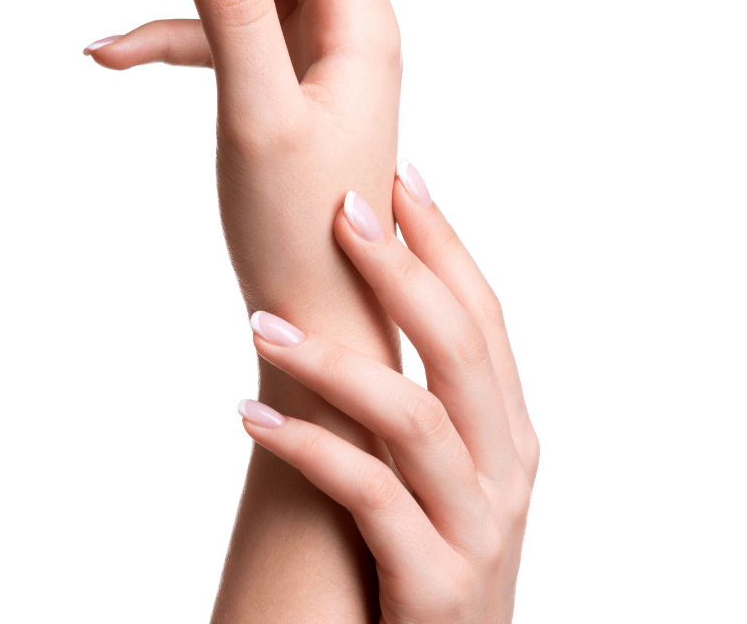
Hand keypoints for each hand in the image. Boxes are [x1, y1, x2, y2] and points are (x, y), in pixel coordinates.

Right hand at [82, 0, 402, 363]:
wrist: (318, 308)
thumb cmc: (299, 228)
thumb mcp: (255, 112)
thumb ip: (233, 8)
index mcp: (362, 25)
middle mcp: (348, 29)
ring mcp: (316, 57)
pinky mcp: (285, 86)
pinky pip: (229, 36)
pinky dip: (172, 34)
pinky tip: (109, 53)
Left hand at [238, 162, 539, 623]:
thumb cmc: (430, 554)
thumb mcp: (443, 473)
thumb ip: (420, 401)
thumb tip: (359, 307)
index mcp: (510, 431)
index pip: (484, 317)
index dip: (444, 245)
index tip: (401, 179)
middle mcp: (509, 468)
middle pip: (462, 345)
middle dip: (403, 268)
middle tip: (346, 208)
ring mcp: (480, 527)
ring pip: (413, 415)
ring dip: (335, 359)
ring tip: (260, 323)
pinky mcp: (437, 586)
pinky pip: (369, 496)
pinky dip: (310, 448)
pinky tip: (252, 417)